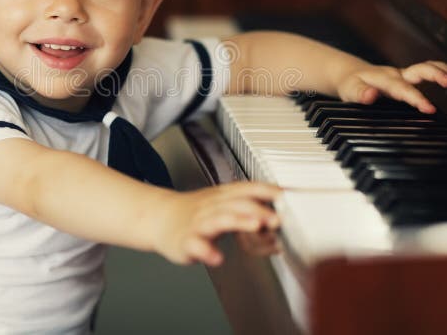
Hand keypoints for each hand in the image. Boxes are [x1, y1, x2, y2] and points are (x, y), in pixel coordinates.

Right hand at [153, 182, 281, 266]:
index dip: (266, 190)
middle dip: (258, 209)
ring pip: (219, 219)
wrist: (160, 218)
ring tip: (256, 226)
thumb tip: (280, 215)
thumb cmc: (197, 212)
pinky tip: (217, 258)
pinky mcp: (186, 241)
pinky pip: (196, 245)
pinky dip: (206, 251)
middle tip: (277, 219)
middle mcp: (212, 206)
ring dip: (238, 221)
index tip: (286, 195)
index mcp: (222, 196)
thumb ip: (249, 207)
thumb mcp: (222, 203)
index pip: (246, 188)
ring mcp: (199, 223)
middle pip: (236, 203)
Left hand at [337, 61, 446, 113]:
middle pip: (419, 70)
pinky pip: (427, 70)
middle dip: (436, 74)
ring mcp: (404, 74)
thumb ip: (360, 94)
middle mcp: (396, 74)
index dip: (416, 98)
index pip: (402, 89)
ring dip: (443, 70)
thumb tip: (370, 95)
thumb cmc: (352, 85)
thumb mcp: (350, 91)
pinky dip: (443, 72)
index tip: (429, 108)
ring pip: (426, 67)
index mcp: (384, 80)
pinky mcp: (408, 76)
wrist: (350, 74)